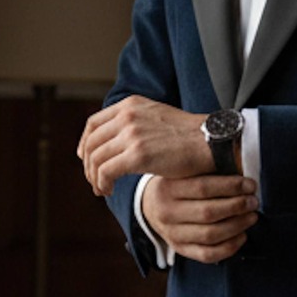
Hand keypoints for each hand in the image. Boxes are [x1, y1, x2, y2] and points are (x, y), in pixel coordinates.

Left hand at [78, 96, 213, 195]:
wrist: (211, 142)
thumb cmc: (189, 136)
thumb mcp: (157, 117)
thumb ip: (136, 123)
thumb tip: (119, 141)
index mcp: (130, 105)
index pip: (93, 124)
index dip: (85, 144)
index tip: (87, 159)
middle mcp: (127, 116)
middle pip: (92, 143)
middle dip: (88, 165)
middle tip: (95, 181)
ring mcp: (132, 134)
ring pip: (96, 159)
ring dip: (94, 178)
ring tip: (102, 190)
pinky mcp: (137, 155)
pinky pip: (106, 172)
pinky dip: (102, 184)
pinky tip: (109, 191)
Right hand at [141, 174, 258, 262]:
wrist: (150, 206)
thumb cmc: (176, 184)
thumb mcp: (182, 172)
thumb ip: (206, 170)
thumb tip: (241, 169)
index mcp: (168, 188)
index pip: (203, 187)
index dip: (232, 186)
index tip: (250, 185)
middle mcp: (167, 213)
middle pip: (208, 212)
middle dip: (237, 206)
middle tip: (253, 201)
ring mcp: (172, 234)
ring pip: (210, 235)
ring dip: (237, 226)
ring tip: (251, 216)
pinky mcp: (180, 249)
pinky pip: (208, 255)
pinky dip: (230, 247)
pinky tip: (242, 235)